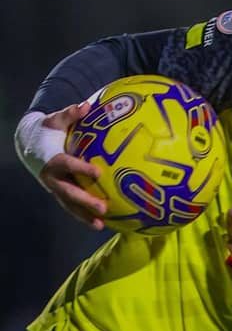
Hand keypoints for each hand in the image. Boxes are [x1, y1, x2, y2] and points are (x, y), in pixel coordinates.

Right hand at [40, 103, 106, 229]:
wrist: (29, 144)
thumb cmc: (48, 130)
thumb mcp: (56, 120)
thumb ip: (70, 113)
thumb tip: (86, 105)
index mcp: (51, 159)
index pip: (67, 165)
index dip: (81, 169)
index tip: (98, 172)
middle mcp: (52, 177)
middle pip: (68, 192)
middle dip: (85, 201)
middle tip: (103, 207)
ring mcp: (54, 187)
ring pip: (69, 204)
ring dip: (84, 215)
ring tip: (101, 225)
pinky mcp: (59, 193)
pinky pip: (71, 207)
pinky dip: (83, 216)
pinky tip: (101, 224)